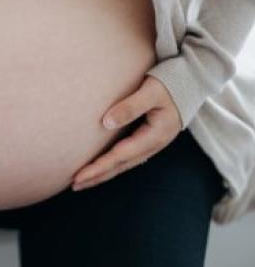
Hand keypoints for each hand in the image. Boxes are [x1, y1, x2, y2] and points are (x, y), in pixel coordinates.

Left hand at [72, 75, 181, 190]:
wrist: (192, 82)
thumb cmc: (170, 83)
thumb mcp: (151, 91)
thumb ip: (130, 106)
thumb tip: (106, 122)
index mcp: (155, 135)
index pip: (120, 156)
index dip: (99, 167)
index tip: (78, 176)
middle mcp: (154, 144)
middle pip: (121, 166)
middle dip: (97, 177)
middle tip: (74, 185)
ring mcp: (152, 144)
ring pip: (124, 164)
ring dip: (103, 173)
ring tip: (83, 181)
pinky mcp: (149, 139)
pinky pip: (127, 157)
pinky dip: (112, 164)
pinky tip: (101, 168)